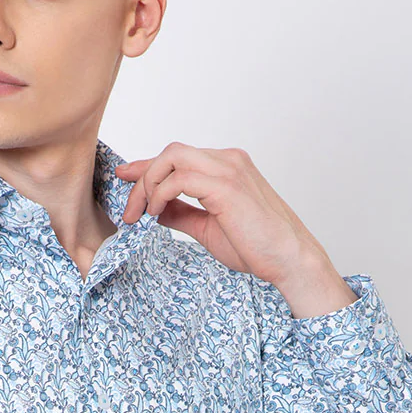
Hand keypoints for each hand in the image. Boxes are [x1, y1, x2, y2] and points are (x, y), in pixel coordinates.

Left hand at [115, 141, 343, 300]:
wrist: (287, 260)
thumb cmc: (256, 246)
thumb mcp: (207, 227)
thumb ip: (181, 213)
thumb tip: (155, 209)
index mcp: (226, 166)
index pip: (178, 157)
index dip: (146, 166)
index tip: (123, 177)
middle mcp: (227, 160)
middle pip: (170, 152)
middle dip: (141, 177)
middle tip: (130, 210)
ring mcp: (228, 169)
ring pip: (171, 158)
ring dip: (147, 185)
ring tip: (141, 215)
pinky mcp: (226, 186)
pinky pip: (179, 179)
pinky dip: (160, 195)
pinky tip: (157, 215)